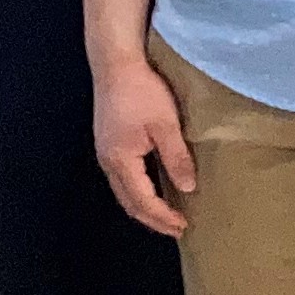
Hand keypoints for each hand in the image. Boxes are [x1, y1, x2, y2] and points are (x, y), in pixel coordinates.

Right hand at [94, 56, 196, 237]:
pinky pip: (123, 177)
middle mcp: (108, 162)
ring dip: (144, 206)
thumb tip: (188, 188)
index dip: (162, 217)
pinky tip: (153, 188)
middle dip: (152, 219)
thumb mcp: (166, 125)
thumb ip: (176, 158)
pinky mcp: (109, 142)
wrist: (116, 64)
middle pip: (128, 202)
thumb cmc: (142, 92)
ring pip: (124, 191)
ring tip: (166, 215)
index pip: (142, 201)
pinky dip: (138, 191)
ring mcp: (106, 152)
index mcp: (121, 161)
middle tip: (176, 229)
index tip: (183, 227)